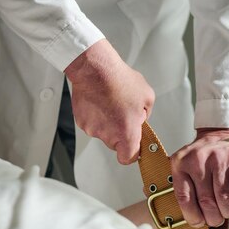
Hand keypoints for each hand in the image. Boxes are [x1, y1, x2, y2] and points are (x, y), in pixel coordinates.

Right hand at [65, 39, 154, 163]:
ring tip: (110, 101)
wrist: (95, 70)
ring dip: (107, 121)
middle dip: (120, 131)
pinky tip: (100, 100)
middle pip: (115, 143)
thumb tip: (141, 119)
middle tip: (123, 113)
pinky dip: (95, 114)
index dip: (132, 152)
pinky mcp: (81, 120)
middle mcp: (107, 135)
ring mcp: (92, 128)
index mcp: (126, 133)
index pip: (128, 158)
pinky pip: (91, 122)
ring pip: (103, 131)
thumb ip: (146, 114)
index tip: (134, 146)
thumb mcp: (147, 96)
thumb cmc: (119, 81)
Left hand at [169, 128, 228, 226]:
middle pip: (206, 201)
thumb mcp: (182, 165)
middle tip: (215, 220)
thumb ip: (179, 185)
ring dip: (228, 211)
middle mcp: (198, 160)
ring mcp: (218, 158)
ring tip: (227, 211)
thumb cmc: (201, 156)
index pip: (184, 197)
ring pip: (225, 198)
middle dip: (213, 218)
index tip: (197, 222)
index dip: (192, 215)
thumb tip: (171, 207)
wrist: (221, 133)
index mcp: (180, 164)